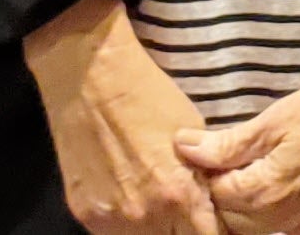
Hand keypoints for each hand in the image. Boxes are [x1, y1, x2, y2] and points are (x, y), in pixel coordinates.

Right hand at [23, 0, 223, 234]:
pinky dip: (128, 226)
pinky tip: (132, 200)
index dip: (215, 231)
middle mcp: (144, 216)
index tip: (216, 222)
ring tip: (161, 206)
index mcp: (178, 194)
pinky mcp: (83, 215)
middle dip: (185, 231)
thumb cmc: (150, 97)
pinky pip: (113, 234)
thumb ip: (203, 178)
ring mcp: (109, 219)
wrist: (90, 79)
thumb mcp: (194, 136)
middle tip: (189, 214)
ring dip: (157, 232)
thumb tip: (212, 203)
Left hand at [175, 64, 299, 234]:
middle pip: (232, 221)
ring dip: (249, 205)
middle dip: (224, 194)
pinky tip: (285, 180)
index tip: (208, 151)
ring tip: (257, 168)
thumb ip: (227, 143)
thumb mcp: (275, 118)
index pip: (212, 197)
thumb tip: (184, 147)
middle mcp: (285, 221)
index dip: (205, 172)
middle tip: (230, 159)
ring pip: (259, 228)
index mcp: (265, 194)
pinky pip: (289, 227)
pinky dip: (277, 211)